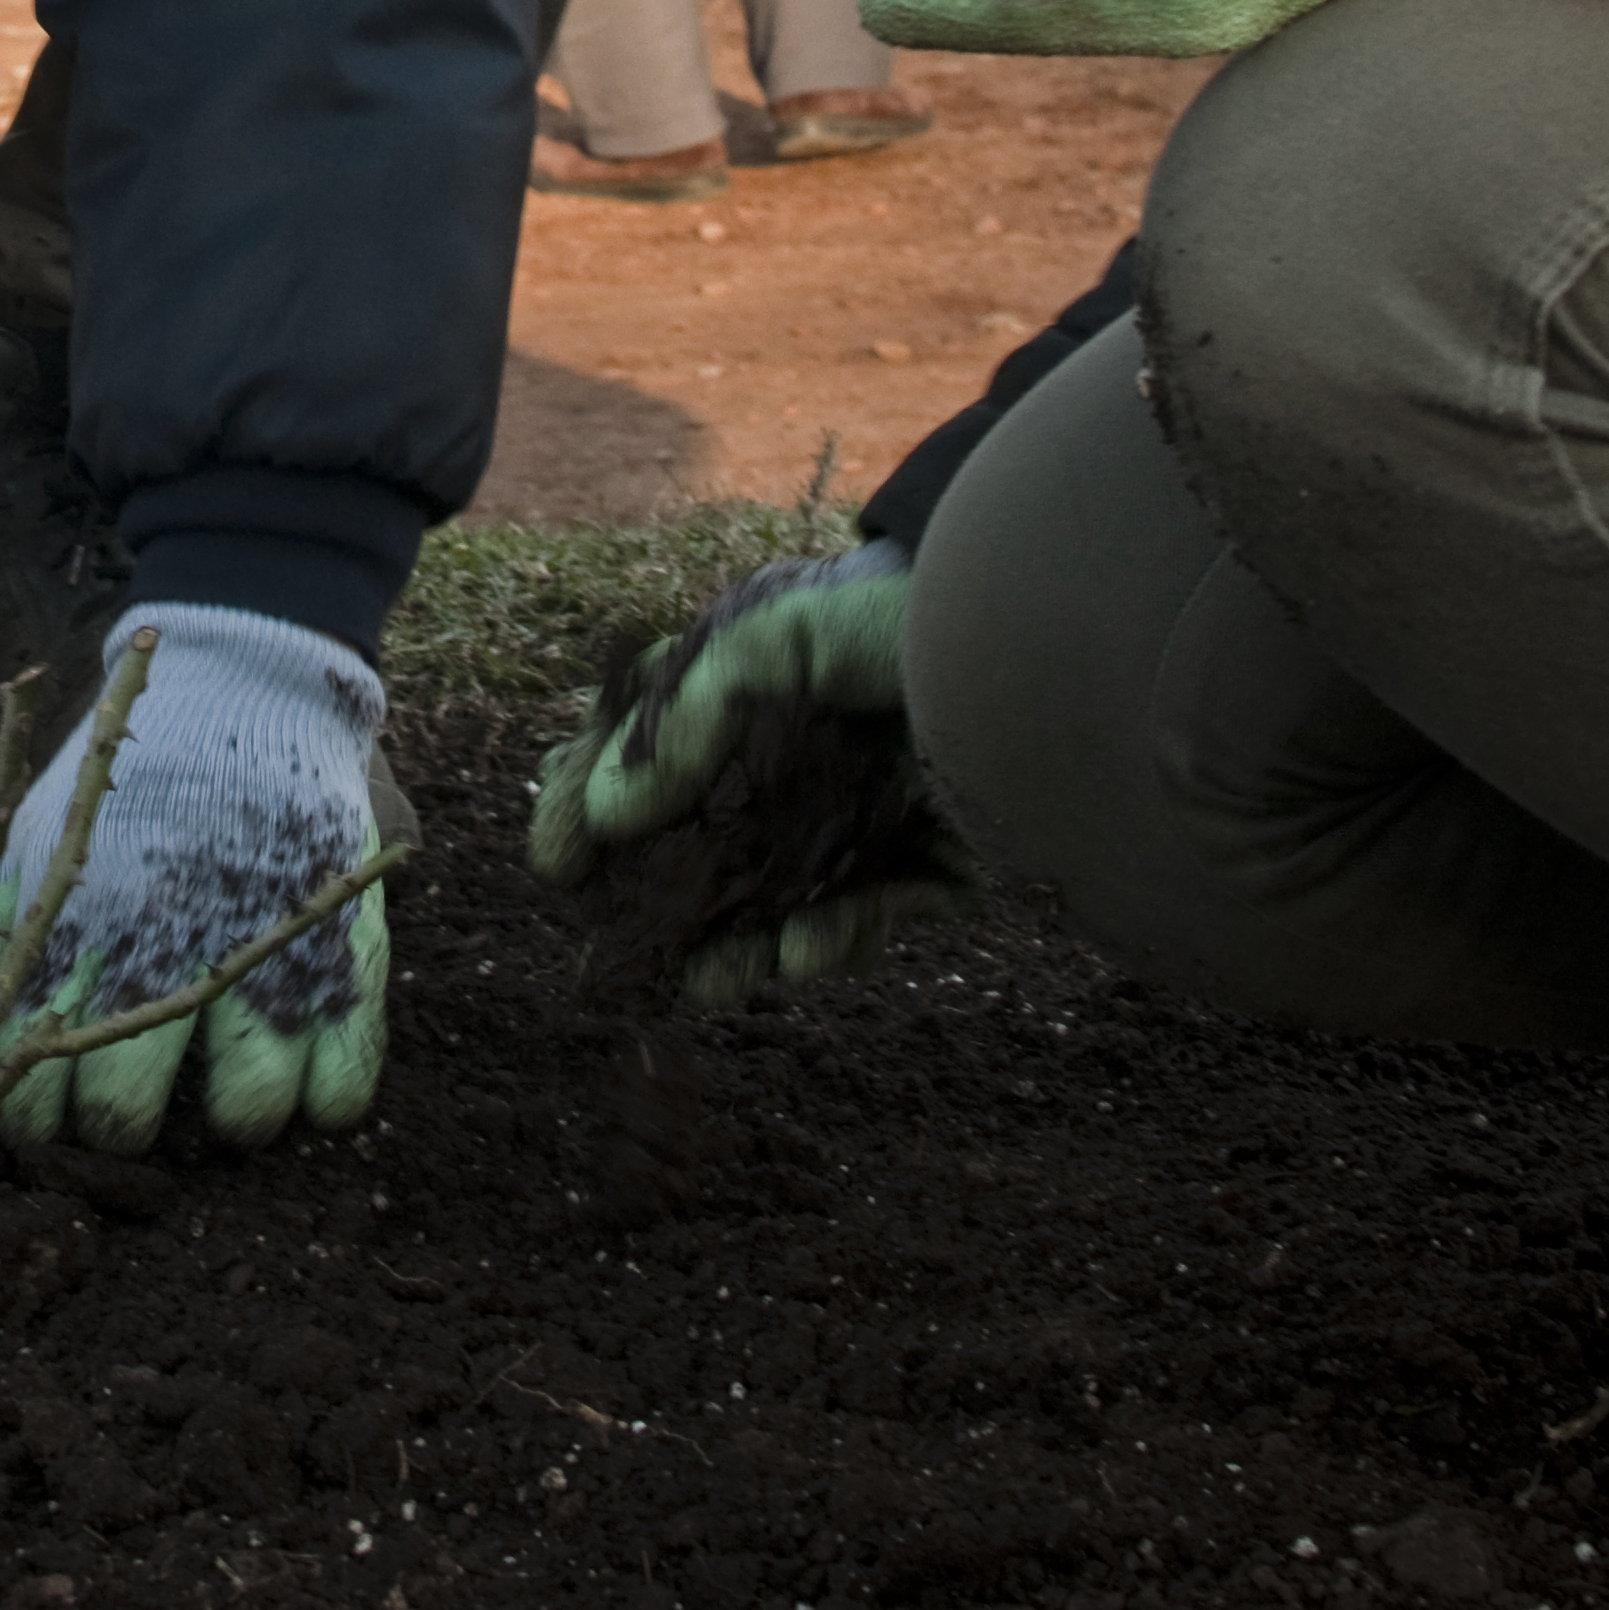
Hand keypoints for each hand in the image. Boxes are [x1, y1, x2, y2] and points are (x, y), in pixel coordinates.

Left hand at [0, 605, 387, 1156]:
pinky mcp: (342, 950)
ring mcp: (264, 955)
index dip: (43, 1121)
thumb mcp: (48, 839)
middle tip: (142, 1097)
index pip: (35, 1098)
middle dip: (126, 1125)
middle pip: (126, 1119)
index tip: (59, 1105)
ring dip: (234, 1119)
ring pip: (242, 1117)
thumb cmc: (137, 775)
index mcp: (82, 933)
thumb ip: (3, 935)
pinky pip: (341, 1087)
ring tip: (230, 1088)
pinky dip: (325, 1102)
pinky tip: (306, 1076)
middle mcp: (163, 952)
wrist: (242, 686)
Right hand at [529, 544, 970, 999]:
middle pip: (713, 827)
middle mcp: (816, 738)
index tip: (553, 861)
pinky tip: (791, 956)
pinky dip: (825, 939)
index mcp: (768, 674)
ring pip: (785, 888)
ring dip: (736, 939)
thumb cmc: (904, 626)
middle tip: (613, 950)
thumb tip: (605, 813)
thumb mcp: (770, 641)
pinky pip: (867, 912)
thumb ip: (683, 722)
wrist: (1056, 665)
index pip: (656, 737)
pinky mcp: (937, 860)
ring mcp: (874, 803)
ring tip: (700, 984)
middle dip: (661, 889)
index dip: (594, 795)